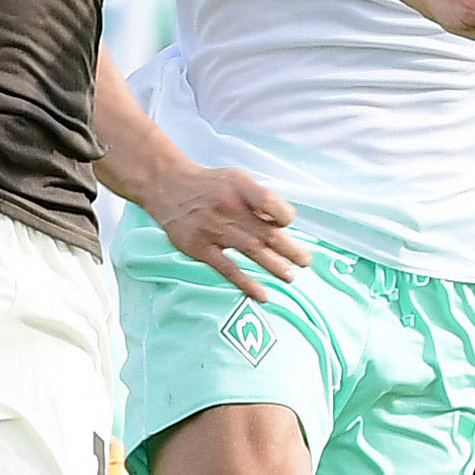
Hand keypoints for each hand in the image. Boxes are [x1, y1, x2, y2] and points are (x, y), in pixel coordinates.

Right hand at [142, 163, 311, 300]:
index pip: (270, 203)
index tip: (288, 224)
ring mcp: (213, 229)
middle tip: (307, 262)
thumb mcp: (236, 180)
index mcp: (240, 187)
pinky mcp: (200, 248)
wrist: (168, 187)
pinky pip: (227, 269)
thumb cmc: (209, 185)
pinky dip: (247, 283)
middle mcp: (228, 207)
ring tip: (291, 277)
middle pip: (266, 232)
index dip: (284, 215)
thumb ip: (259, 199)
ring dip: (275, 266)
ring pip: (252, 250)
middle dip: (290, 249)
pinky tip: (263, 295)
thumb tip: (283, 223)